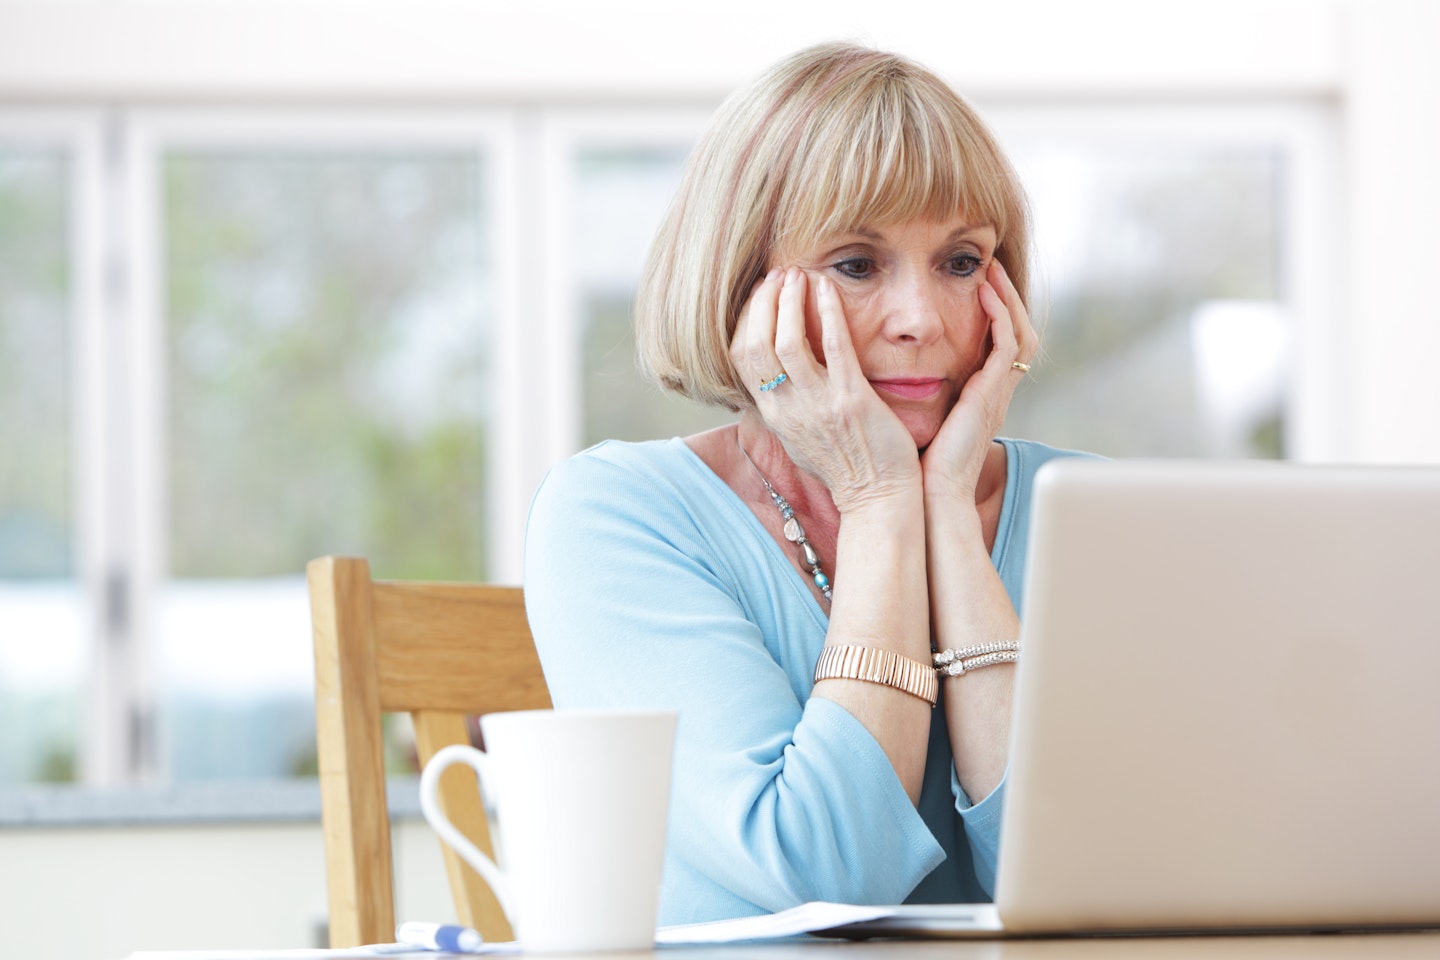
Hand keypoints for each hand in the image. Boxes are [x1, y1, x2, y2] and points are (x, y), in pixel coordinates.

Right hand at [731, 267, 920, 511]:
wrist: (878, 498)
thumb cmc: (846, 469)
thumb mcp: (800, 440)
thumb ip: (785, 408)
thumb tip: (774, 383)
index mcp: (774, 415)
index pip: (741, 358)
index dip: (747, 320)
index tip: (762, 296)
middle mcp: (788, 408)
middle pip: (756, 345)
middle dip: (764, 303)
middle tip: (779, 276)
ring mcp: (818, 404)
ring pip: (786, 342)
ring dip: (789, 301)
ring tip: (799, 275)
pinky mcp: (852, 400)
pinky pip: (834, 347)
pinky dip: (828, 312)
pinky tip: (828, 288)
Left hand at [920, 258, 1036, 503]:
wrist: (927, 496)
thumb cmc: (913, 463)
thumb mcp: (915, 417)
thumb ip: (910, 392)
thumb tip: (880, 367)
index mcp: (979, 397)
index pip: (999, 345)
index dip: (994, 313)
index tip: (977, 284)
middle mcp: (994, 393)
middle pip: (1018, 334)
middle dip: (1007, 299)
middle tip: (991, 267)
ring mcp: (996, 395)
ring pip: (1020, 334)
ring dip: (1008, 300)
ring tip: (991, 272)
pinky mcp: (990, 396)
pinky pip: (1007, 347)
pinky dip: (999, 317)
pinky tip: (984, 295)